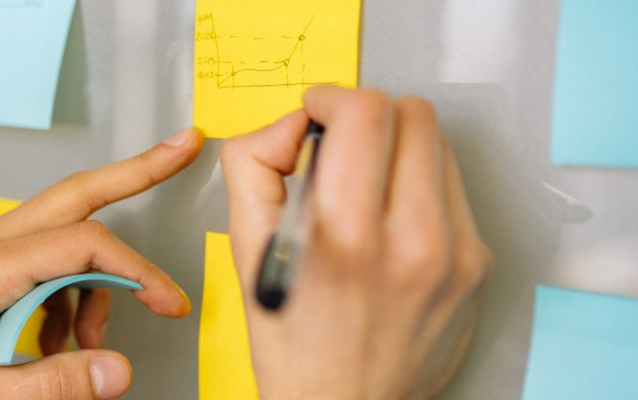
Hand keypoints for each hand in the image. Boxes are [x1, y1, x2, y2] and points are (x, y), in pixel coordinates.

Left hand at [0, 129, 204, 398]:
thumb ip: (52, 384)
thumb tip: (115, 370)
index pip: (85, 246)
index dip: (138, 273)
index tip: (168, 303)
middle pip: (73, 195)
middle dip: (131, 173)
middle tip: (177, 150)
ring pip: (58, 238)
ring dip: (91, 282)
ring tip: (84, 344)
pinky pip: (36, 267)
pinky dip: (62, 297)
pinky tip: (54, 344)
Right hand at [220, 87, 491, 398]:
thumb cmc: (295, 345)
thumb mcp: (245, 252)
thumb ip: (252, 168)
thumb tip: (289, 127)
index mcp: (345, 238)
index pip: (365, 113)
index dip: (332, 97)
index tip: (316, 112)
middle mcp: (412, 243)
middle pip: (413, 114)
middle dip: (367, 115)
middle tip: (339, 141)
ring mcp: (456, 254)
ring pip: (439, 145)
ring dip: (397, 146)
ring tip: (364, 184)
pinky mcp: (478, 264)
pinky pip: (453, 189)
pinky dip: (418, 186)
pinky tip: (389, 218)